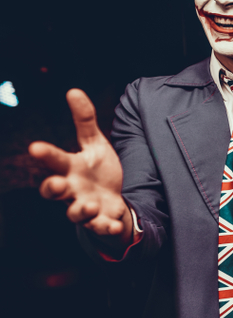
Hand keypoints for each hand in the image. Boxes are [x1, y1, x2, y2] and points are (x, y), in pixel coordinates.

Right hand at [28, 89, 133, 247]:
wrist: (111, 202)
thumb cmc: (97, 171)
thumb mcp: (94, 144)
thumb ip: (85, 121)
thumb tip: (73, 90)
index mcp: (69, 169)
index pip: (54, 161)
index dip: (45, 154)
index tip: (35, 147)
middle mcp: (71, 190)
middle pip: (53, 191)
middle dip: (51, 188)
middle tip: (54, 184)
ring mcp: (84, 208)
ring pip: (75, 213)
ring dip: (80, 210)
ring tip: (89, 205)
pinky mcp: (100, 222)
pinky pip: (100, 227)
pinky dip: (106, 227)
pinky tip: (113, 224)